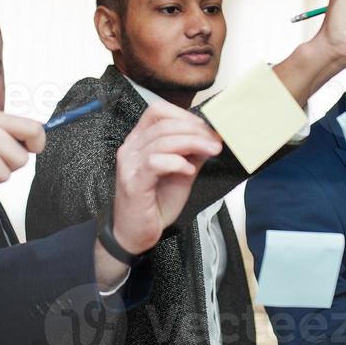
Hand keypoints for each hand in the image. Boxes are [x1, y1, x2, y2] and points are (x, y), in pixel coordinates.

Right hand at [109, 100, 223, 254]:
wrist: (136, 233)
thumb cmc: (154, 203)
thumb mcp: (180, 173)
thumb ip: (192, 154)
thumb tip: (211, 138)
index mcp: (139, 140)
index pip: (157, 111)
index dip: (184, 115)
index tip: (207, 128)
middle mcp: (131, 148)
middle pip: (163, 123)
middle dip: (195, 130)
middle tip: (215, 140)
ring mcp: (130, 165)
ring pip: (162, 141)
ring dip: (192, 143)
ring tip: (210, 151)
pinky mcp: (133, 182)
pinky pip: (155, 162)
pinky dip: (176, 162)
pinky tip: (188, 170)